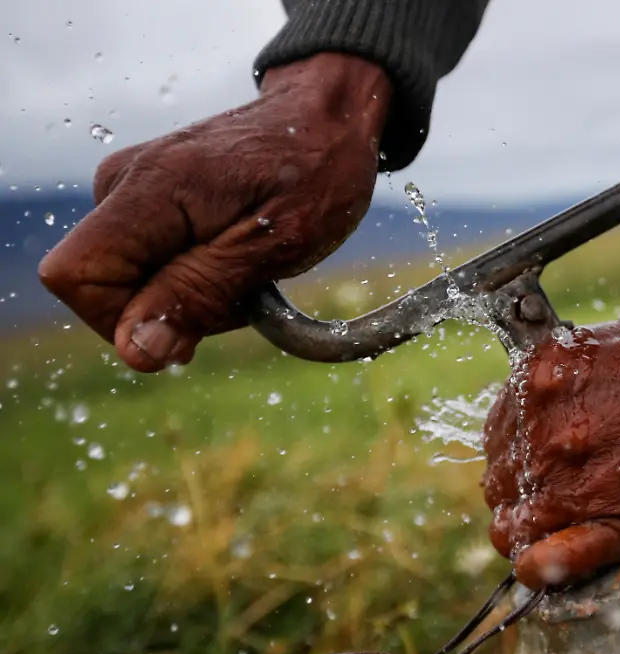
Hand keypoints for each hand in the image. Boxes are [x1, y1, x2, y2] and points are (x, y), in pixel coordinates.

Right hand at [38, 53, 390, 371]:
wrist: (326, 118)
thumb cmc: (313, 172)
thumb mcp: (274, 244)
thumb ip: (199, 295)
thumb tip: (135, 351)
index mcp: (148, 189)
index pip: (76, 276)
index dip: (126, 318)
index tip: (199, 313)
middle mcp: (121, 184)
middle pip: (105, 290)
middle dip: (176, 309)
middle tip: (247, 279)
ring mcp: (130, 190)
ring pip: (133, 285)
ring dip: (195, 295)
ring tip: (250, 262)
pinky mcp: (146, 202)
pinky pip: (152, 267)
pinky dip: (198, 278)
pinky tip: (238, 256)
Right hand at [482, 316, 619, 588]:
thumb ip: (585, 552)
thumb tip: (527, 570)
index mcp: (572, 499)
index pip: (506, 534)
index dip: (524, 534)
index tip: (544, 525)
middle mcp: (549, 451)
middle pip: (496, 489)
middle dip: (521, 494)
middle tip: (564, 481)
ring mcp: (542, 402)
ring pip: (497, 445)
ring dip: (519, 452)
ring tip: (567, 446)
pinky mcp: (546, 361)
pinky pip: (510, 396)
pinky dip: (523, 410)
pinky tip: (561, 412)